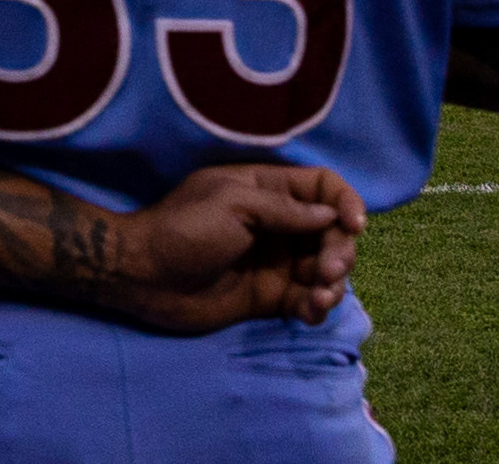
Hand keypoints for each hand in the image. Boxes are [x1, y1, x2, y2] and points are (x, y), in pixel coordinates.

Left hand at [109, 162, 365, 332]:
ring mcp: (276, 262)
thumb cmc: (184, 229)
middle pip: (333, 233)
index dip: (344, 203)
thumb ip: (284, 209)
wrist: (145, 276)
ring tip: (318, 294)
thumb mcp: (234, 204)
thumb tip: (331, 216)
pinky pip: (309, 301)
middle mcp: (279, 225)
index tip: (353, 225)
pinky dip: (318, 306)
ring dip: (334, 283)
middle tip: (327, 270)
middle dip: (340, 251)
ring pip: (327, 270)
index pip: (322, 188)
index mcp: (267, 190)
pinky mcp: (272, 297)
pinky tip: (309, 311)